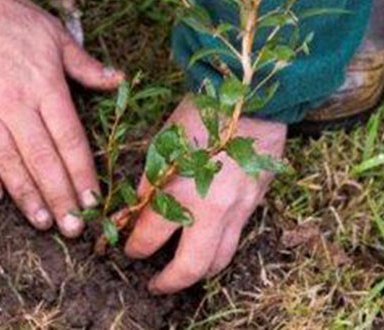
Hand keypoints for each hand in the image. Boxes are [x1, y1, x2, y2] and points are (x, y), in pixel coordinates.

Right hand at [0, 0, 122, 236]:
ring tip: (41, 222)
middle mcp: (15, 104)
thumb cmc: (7, 16)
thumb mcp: (54, 33)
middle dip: (60, 197)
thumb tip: (119, 80)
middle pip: (42, 160)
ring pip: (9, 162)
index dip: (83, 173)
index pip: (69, 140)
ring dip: (26, 196)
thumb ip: (85, 64)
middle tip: (72, 228)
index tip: (92, 200)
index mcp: (44, 86)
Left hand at [124, 95, 286, 293]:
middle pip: (191, 267)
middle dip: (169, 282)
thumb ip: (148, 185)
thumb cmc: (199, 115)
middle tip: (155, 284)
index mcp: (181, 190)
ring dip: (198, 271)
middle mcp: (212, 209)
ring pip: (220, 261)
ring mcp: (238, 209)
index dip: (134, 247)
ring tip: (182, 271)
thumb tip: (131, 216)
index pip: (149, 236)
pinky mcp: (255, 204)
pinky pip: (235, 239)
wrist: (250, 99)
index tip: (128, 248)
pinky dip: (217, 249)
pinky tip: (204, 242)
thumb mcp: (162, 146)